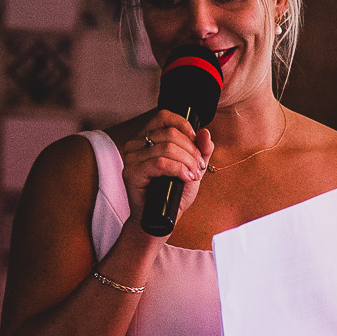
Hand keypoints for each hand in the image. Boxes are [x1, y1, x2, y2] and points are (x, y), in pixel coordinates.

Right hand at [118, 111, 212, 231]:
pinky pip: (160, 163)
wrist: (162, 219)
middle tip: (198, 167)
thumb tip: (205, 133)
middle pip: (169, 134)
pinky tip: (185, 178)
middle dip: (191, 151)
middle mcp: (135, 145)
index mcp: (147, 138)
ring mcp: (131, 158)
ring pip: (166, 148)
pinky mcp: (131, 173)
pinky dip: (178, 169)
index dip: (183, 125)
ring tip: (193, 174)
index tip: (195, 141)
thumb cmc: (173, 194)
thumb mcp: (193, 168)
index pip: (163, 117)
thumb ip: (201, 150)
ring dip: (187, 162)